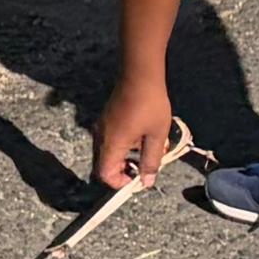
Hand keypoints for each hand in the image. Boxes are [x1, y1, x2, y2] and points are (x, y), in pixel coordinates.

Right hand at [94, 70, 178, 189]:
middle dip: (124, 170)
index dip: (120, 183)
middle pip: (104, 165)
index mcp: (112, 143)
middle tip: (145, 165)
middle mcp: (102, 136)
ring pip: (108, 152)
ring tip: (148, 149)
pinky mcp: (107, 118)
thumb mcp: (156, 136)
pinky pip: (110, 140)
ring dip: (126, 157)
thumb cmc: (150, 105)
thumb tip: (146, 182)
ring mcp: (102, 126)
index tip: (138, 179)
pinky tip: (143, 136)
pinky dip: (124, 145)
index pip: (105, 174)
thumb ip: (151, 161)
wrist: (140, 75)